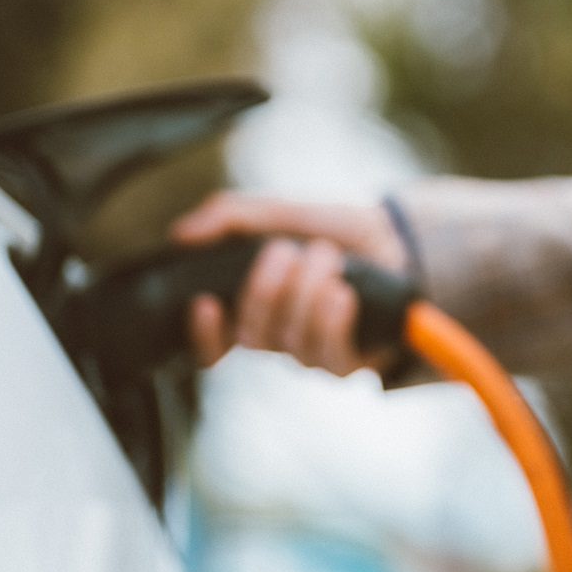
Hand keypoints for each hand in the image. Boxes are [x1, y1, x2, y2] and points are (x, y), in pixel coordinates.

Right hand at [170, 193, 408, 374]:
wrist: (390, 233)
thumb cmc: (327, 227)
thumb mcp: (275, 212)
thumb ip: (228, 217)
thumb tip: (180, 233)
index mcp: (252, 310)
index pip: (212, 347)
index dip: (203, 335)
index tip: (204, 304)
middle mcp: (278, 337)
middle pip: (252, 339)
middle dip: (265, 292)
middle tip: (284, 250)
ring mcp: (312, 352)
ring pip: (293, 344)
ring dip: (306, 293)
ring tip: (325, 254)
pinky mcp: (349, 359)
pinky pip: (331, 358)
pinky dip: (333, 321)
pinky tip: (340, 292)